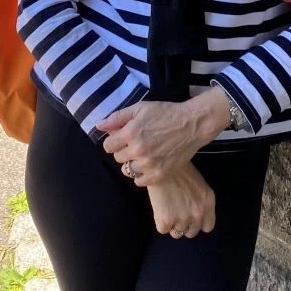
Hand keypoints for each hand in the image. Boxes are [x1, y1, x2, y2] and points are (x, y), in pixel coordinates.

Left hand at [96, 88, 229, 184]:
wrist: (192, 124)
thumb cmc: (166, 113)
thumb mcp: (141, 108)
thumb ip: (118, 117)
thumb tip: (99, 126)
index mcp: (131, 133)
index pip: (108, 146)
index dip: (114, 140)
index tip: (123, 138)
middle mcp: (138, 150)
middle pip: (117, 158)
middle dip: (124, 150)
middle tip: (137, 144)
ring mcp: (149, 164)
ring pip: (127, 170)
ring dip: (132, 163)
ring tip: (144, 154)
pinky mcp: (159, 174)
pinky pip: (139, 181)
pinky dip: (141, 175)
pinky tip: (148, 165)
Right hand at [146, 163, 215, 238]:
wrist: (159, 163)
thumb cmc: (178, 170)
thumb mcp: (198, 185)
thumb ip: (200, 202)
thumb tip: (194, 215)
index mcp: (208, 202)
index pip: (208, 227)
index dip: (198, 223)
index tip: (191, 218)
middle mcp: (197, 213)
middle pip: (192, 232)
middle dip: (184, 225)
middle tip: (176, 212)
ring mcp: (182, 218)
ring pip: (177, 234)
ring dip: (172, 224)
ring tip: (167, 209)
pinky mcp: (165, 220)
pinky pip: (163, 230)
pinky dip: (160, 222)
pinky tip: (159, 207)